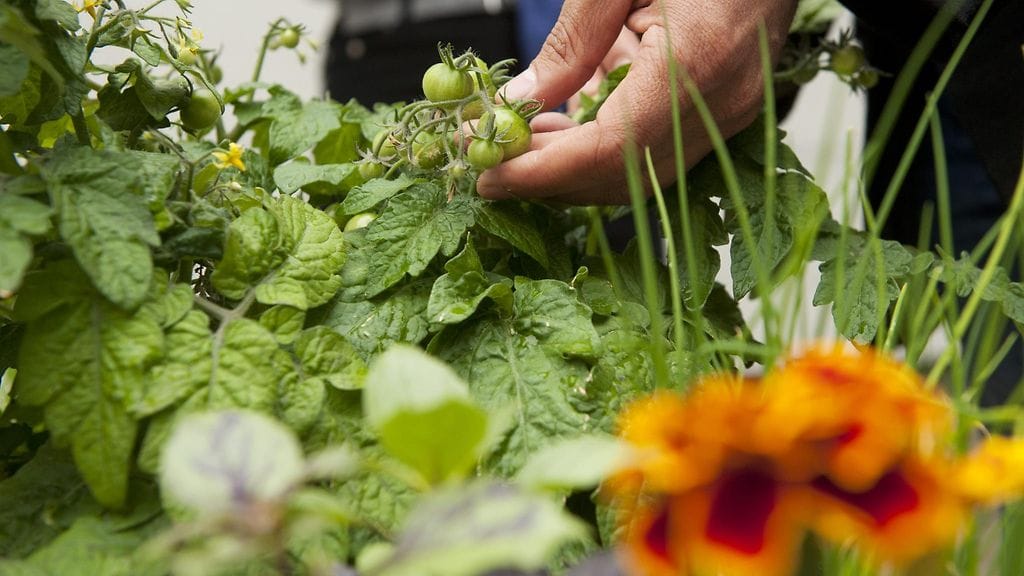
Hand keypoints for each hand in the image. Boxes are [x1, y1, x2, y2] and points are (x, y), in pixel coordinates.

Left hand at [477, 0, 797, 204]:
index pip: (610, 150)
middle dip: (548, 178)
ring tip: (517, 139)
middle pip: (622, 175)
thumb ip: (573, 42)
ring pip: (638, 171)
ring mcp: (730, 110)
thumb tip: (523, 102)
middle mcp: (723, 100)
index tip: (490, 177)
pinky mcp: (725, 108)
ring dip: (572, 164)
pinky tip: (563, 123)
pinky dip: (602, 144)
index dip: (544, 173)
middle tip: (488, 161)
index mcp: (697, 59)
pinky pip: (655, 148)